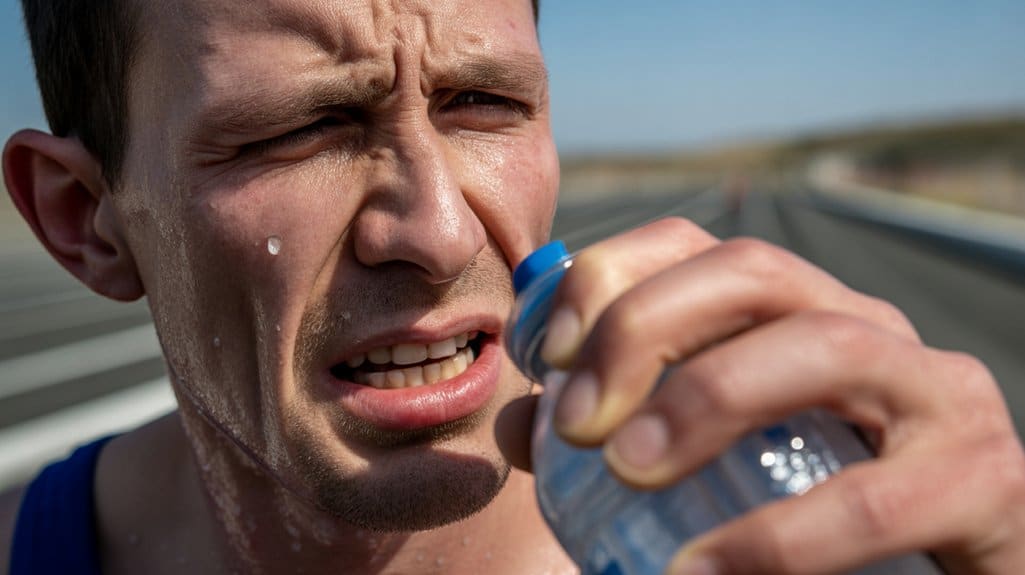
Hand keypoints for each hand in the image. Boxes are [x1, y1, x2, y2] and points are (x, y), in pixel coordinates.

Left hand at [499, 218, 1024, 573]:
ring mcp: (935, 392)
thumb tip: (525, 419)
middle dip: (646, 328)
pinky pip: (876, 496)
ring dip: (710, 399)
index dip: (608, 275)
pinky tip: (698, 569)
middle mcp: (866, 327)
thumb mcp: (697, 463)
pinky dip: (776, 536)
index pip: (697, 246)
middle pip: (754, 271)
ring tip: (627, 469)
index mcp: (793, 317)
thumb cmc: (801, 521)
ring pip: (827, 346)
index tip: (544, 353)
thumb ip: (613, 433)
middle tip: (578, 421)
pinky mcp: (983, 479)